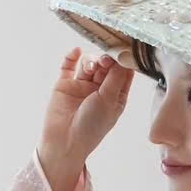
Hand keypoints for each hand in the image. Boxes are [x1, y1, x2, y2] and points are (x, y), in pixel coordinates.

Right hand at [39, 47, 134, 174]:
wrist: (64, 141)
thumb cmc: (91, 127)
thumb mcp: (109, 101)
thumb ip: (116, 77)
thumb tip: (124, 56)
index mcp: (115, 96)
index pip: (123, 72)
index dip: (124, 60)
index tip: (125, 50)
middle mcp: (99, 89)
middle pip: (106, 65)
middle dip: (107, 59)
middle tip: (106, 59)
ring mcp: (82, 86)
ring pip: (89, 63)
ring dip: (91, 61)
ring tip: (90, 69)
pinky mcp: (65, 84)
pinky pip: (69, 66)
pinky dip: (72, 57)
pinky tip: (76, 52)